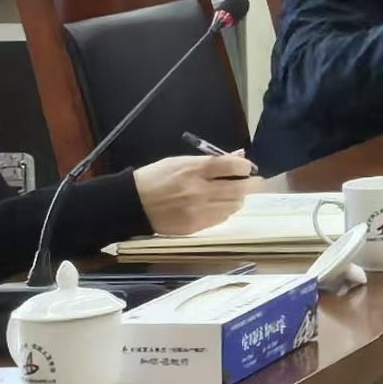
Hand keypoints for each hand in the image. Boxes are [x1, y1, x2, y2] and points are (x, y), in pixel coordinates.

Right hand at [131, 150, 257, 234]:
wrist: (132, 204)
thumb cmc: (156, 178)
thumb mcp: (181, 162)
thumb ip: (211, 161)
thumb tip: (238, 157)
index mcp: (194, 170)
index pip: (233, 166)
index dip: (245, 166)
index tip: (245, 167)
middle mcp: (199, 191)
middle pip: (239, 189)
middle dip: (249, 184)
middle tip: (250, 181)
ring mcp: (198, 210)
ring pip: (234, 206)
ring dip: (238, 198)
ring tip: (233, 193)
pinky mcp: (195, 226)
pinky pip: (221, 219)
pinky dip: (225, 211)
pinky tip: (219, 205)